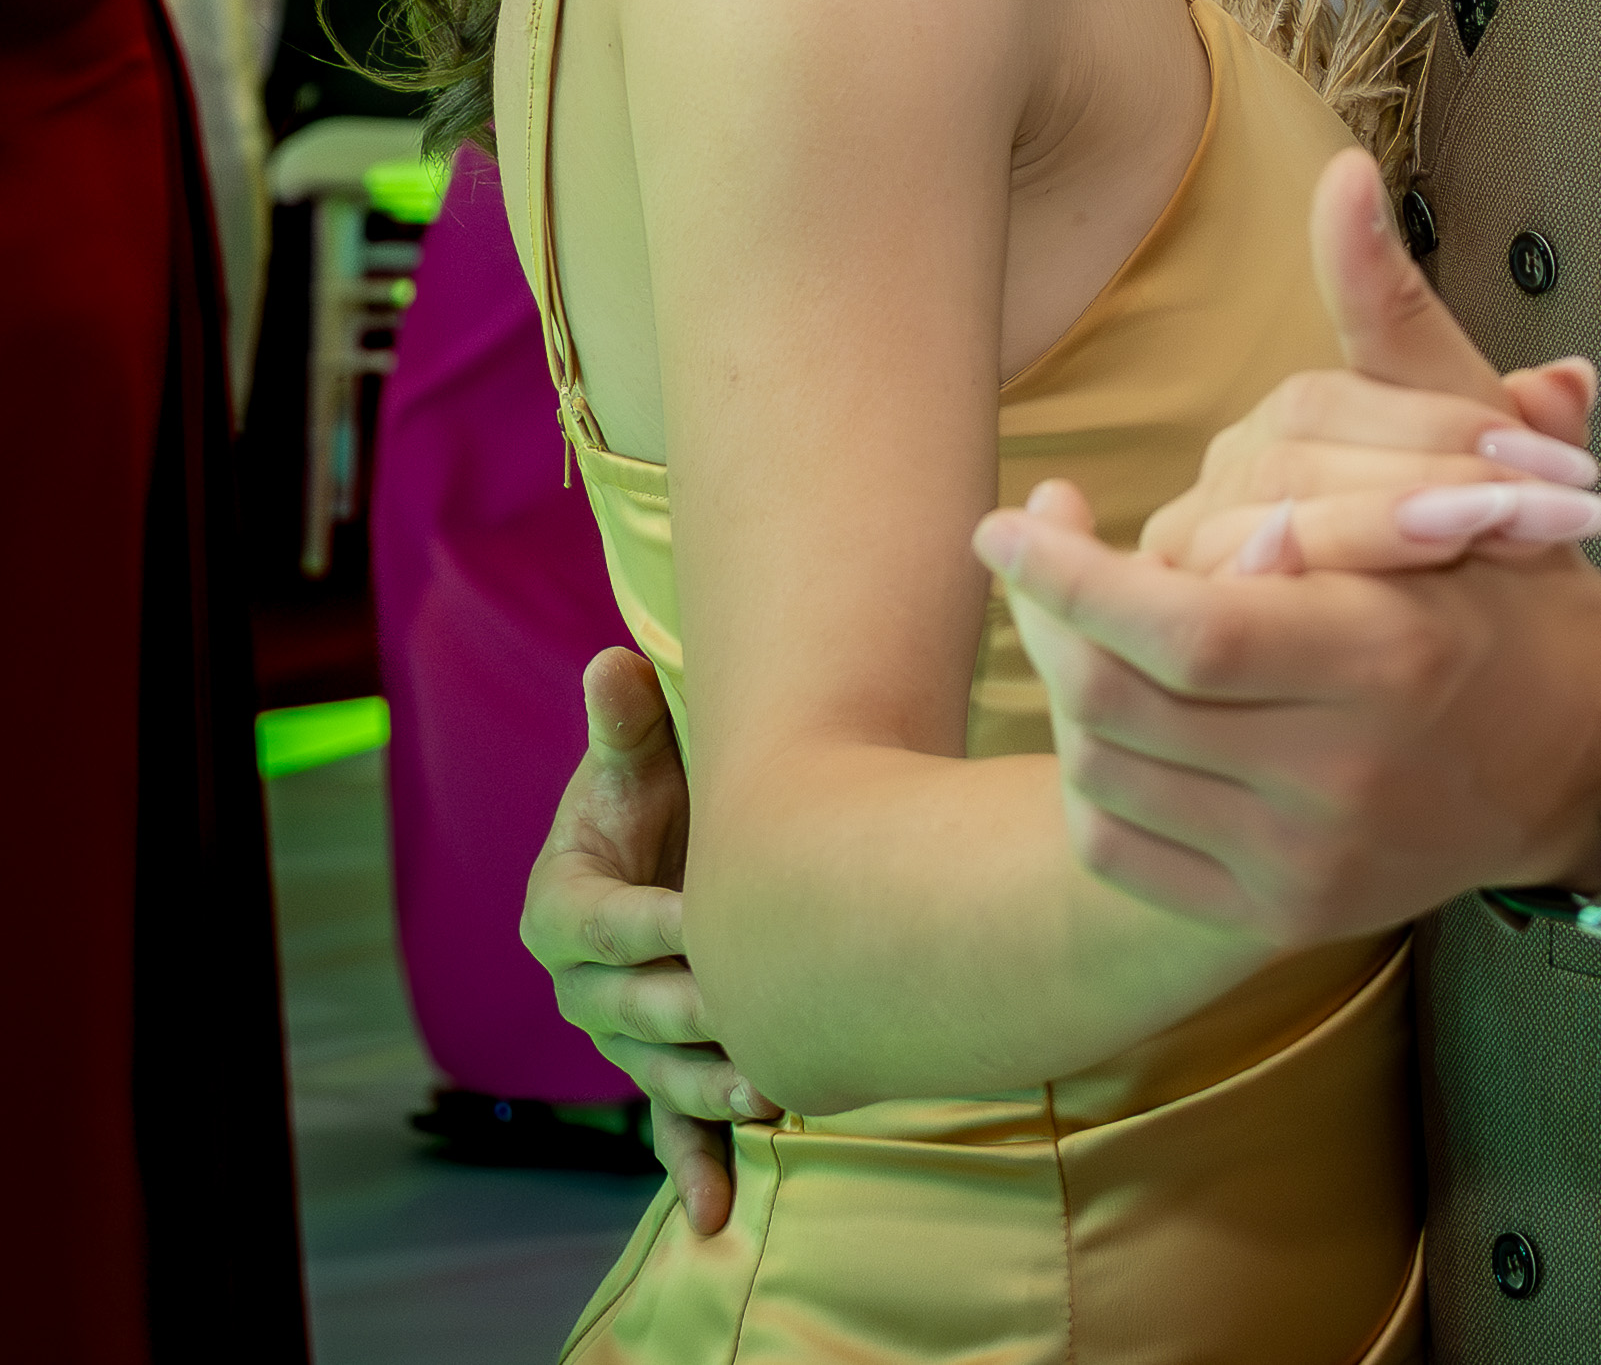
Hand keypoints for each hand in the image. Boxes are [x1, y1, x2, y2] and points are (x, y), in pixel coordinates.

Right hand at [520, 648, 778, 1237]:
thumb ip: (626, 723)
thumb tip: (614, 661)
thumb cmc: (659, 791)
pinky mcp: (661, 1068)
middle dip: (687, 1012)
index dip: (643, 922)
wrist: (686, 837)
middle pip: (631, 1007)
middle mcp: (580, 983)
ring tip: (766, 1093)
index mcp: (560, 906)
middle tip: (745, 1012)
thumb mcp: (640, 756)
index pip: (599, 923)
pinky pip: (669, 1124)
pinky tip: (716, 1213)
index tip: (693, 919)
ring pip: (658, 1071)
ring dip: (707, 1089)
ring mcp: (623, 1034)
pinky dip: (692, 1166)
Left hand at [975, 165, 1600, 944]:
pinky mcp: (1281, 917)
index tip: (1007, 515)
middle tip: (1025, 550)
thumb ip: (1387, 315)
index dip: (1071, 577)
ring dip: (1064, 689)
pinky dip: (1095, 778)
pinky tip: (1112, 705)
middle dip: (1052, 621)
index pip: (1179, 629)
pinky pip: (1129, 850)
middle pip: (1122, 705)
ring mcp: (1310, 860)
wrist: (1583, 758)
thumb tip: (1344, 174)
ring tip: (1067, 613)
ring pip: (1110, 778)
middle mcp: (1346, 773)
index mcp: (1388, 650)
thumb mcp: (1469, 437)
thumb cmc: (1511, 577)